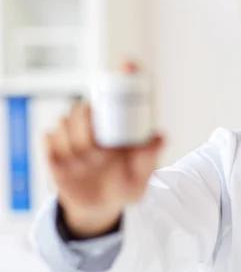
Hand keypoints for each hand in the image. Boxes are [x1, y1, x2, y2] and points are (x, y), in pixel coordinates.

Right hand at [45, 62, 164, 237]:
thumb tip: (160, 137)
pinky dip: (58, 150)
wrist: (101, 207)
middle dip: (88, 125)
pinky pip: (49, 139)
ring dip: (75, 143)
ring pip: (64, 122)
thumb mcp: (142, 177)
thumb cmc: (126, 186)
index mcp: (119, 125)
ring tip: (89, 163)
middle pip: (85, 107)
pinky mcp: (54, 149)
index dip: (125, 73)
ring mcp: (73, 135)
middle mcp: (96, 124)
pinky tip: (70, 164)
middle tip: (100, 148)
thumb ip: (149, 158)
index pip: (121, 92)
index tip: (128, 64)